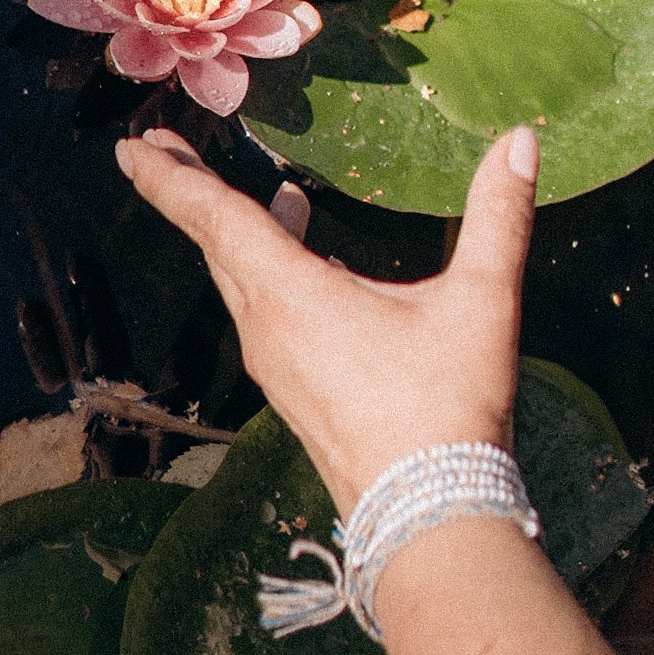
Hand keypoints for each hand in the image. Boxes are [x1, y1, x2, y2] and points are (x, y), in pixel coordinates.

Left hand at [117, 125, 537, 517]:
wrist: (430, 514)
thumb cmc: (447, 406)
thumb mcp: (481, 301)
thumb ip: (499, 216)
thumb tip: (522, 140)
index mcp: (293, 296)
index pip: (216, 219)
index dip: (172, 177)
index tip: (131, 147)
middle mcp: (268, 330)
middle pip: (216, 248)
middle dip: (191, 194)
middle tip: (165, 150)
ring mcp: (277, 368)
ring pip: (242, 285)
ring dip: (242, 235)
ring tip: (273, 198)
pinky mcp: (295, 395)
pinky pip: (265, 317)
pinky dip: (271, 276)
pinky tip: (316, 271)